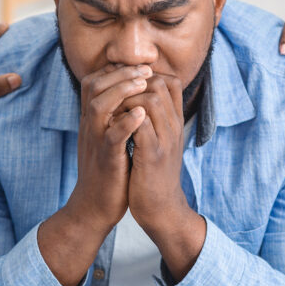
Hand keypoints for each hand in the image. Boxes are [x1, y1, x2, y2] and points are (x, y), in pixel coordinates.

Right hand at [62, 63, 151, 233]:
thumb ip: (113, 119)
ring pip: (100, 106)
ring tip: (143, 82)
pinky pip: (112, 136)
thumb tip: (129, 99)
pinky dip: (126, 123)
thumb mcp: (107, 140)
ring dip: (122, 90)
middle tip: (145, 69)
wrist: (94, 208)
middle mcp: (90, 126)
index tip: (138, 66)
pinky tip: (142, 114)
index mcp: (91, 121)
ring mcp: (96, 142)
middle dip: (120, 73)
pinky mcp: (105, 159)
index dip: (114, 69)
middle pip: (94, 86)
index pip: (94, 82)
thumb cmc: (107, 173)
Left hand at [121, 74, 205, 278]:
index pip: (169, 81)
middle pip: (160, 83)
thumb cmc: (153, 175)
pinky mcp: (152, 156)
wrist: (161, 210)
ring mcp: (165, 140)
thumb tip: (134, 102)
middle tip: (113, 94)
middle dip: (132, 82)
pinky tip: (110, 123)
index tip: (123, 84)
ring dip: (126, 98)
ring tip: (111, 108)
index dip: (145, 75)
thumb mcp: (156, 143)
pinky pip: (141, 124)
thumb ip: (151, 122)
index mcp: (174, 122)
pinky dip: (123, 118)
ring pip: (151, 99)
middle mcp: (173, 127)